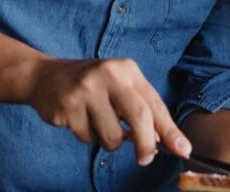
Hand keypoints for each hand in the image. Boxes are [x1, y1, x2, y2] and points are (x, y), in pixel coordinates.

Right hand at [28, 58, 191, 164]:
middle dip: (146, 144)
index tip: (184, 149)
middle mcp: (109, 75)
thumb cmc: (94, 86)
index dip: (171, 130)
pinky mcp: (67, 106)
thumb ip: (142, 109)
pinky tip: (79, 120)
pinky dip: (88, 137)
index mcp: (128, 70)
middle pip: (139, 116)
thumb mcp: (121, 88)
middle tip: (145, 159)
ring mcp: (86, 90)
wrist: (46, 77)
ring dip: (110, 142)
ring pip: (111, 135)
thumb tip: (164, 141)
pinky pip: (87, 137)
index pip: (155, 104)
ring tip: (100, 126)